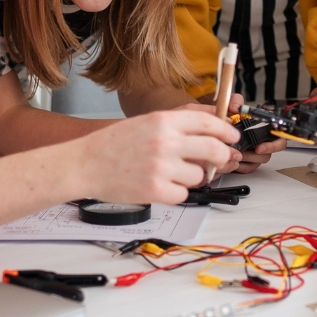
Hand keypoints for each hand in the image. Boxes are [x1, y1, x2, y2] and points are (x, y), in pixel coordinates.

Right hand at [69, 110, 238, 204]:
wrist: (84, 164)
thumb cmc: (113, 143)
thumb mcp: (147, 121)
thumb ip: (179, 122)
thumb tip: (214, 122)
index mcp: (163, 121)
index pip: (208, 123)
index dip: (226, 131)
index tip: (231, 137)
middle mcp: (165, 142)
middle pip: (213, 150)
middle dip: (222, 157)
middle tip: (220, 160)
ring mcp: (161, 168)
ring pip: (199, 176)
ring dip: (193, 177)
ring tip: (172, 173)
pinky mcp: (156, 191)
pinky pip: (184, 195)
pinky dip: (177, 193)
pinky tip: (161, 185)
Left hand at [183, 92, 286, 174]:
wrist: (206, 129)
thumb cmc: (220, 117)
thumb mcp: (226, 104)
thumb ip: (234, 101)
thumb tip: (236, 106)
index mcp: (260, 126)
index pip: (278, 137)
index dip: (274, 144)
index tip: (260, 146)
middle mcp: (258, 140)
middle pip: (270, 152)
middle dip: (260, 154)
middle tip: (250, 151)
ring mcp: (251, 152)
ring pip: (257, 162)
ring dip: (247, 159)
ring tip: (237, 153)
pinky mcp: (243, 162)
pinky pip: (247, 168)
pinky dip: (240, 166)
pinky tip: (232, 160)